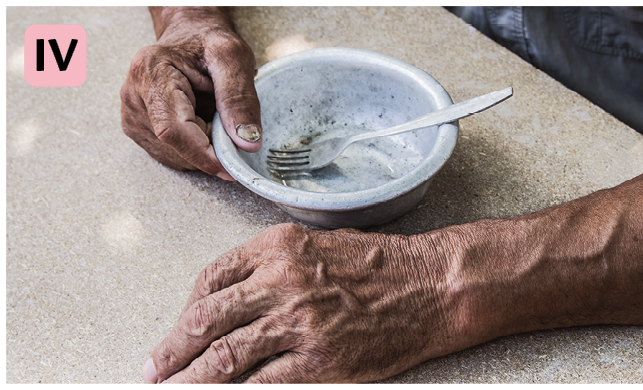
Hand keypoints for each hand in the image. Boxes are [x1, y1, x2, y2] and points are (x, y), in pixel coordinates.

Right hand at [120, 7, 260, 178]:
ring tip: (212, 117)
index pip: (173, 130)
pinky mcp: (138, 129)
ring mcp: (132, 116)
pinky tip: (200, 124)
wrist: (189, 38)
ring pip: (174, 155)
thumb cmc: (208, 43)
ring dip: (202, 149)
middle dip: (209, 149)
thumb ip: (240, 98)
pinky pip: (171, 155)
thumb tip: (247, 142)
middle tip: (230, 129)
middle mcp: (134, 96)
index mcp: (151, 72)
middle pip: (174, 146)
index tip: (230, 167)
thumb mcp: (233, 58)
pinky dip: (193, 149)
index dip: (203, 154)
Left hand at [142, 176, 642, 382]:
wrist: (428, 283)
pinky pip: (263, 383)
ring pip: (225, 356)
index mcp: (276, 247)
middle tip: (153, 370)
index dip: (185, 310)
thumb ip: (270, 268)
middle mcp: (280, 281)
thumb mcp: (316, 245)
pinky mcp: (319, 359)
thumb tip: (232, 304)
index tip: (175, 332)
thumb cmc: (377, 263)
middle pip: (208, 319)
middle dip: (173, 349)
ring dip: (191, 379)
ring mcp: (298, 321)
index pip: (211, 278)